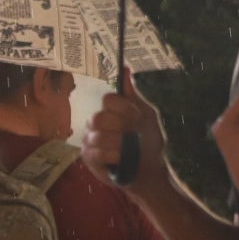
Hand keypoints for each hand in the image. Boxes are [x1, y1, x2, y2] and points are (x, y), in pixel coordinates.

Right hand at [84, 70, 165, 188]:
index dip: (124, 109)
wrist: (150, 170)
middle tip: (133, 135)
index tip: (137, 119)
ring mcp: (90, 140)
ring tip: (129, 150)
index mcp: (111, 110)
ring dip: (118, 143)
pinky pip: (96, 152)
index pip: (108, 99)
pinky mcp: (88, 158)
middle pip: (99, 117)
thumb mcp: (146, 115)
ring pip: (97, 135)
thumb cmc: (148, 142)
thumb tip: (125, 69)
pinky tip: (122, 159)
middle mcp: (97, 123)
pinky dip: (112, 155)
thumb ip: (133, 96)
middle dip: (120, 127)